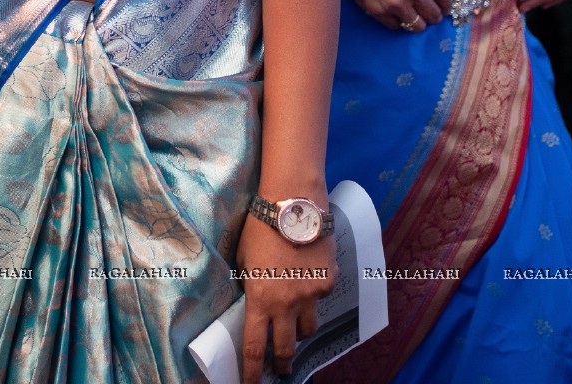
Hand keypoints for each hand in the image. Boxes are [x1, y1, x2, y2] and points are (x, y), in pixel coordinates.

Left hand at [236, 211, 335, 383]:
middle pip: (285, 347)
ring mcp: (311, 294)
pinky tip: (307, 277)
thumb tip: (254, 302)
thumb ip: (250, 285)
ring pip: (308, 328)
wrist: (294, 205)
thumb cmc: (260, 227)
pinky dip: (313, 295)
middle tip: (281, 370)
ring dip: (299, 329)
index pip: (255, 347)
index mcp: (260, 299)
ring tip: (294, 324)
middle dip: (282, 363)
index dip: (252, 371)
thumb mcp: (244, 259)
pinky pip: (320, 299)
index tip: (251, 383)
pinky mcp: (328, 282)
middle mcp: (287, 303)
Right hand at [345, 0, 451, 31]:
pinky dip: (396, 21)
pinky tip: (393, 12)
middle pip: (434, 16)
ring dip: (416, 21)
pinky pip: (395, 26)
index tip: (443, 7)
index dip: (446, 5)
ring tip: (411, 15)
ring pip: (417, 26)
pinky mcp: (379, 12)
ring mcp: (396, 4)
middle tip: (428, 13)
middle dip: (433, 15)